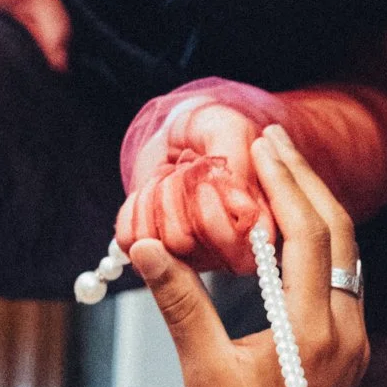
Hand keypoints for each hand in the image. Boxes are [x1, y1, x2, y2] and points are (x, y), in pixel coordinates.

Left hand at [117, 97, 267, 275]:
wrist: (179, 133)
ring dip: (155, 195)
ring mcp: (189, 253)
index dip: (214, 221)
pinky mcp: (154, 249)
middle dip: (175, 193)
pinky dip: (134, 206)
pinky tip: (153, 190)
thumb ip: (238, 169)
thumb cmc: (213, 131)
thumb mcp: (230, 133)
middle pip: (184, 243)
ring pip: (155, 241)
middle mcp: (224, 248)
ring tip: (171, 175)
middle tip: (185, 169)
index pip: (240, 255)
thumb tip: (242, 210)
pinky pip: (130, 239)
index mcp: (256, 226)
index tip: (204, 184)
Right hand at [128, 127, 368, 386]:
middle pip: (337, 237)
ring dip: (316, 215)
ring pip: (344, 262)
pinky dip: (317, 252)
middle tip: (276, 144)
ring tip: (283, 177)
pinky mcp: (348, 361)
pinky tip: (291, 238)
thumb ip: (179, 302)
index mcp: (313, 332)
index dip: (287, 182)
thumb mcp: (201, 372)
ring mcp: (353, 348)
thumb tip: (146, 244)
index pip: (309, 234)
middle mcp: (345, 334)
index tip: (264, 144)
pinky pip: (340, 288)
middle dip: (307, 184)